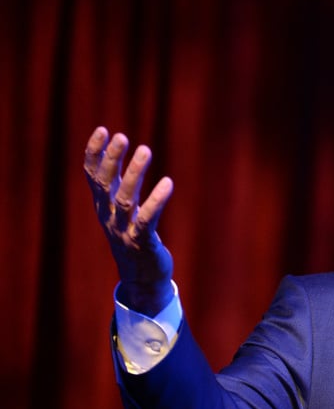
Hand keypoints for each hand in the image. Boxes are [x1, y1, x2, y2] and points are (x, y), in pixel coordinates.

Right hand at [83, 127, 174, 315]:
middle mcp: (108, 217)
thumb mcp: (122, 211)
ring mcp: (123, 231)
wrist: (143, 279)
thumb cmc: (135, 237)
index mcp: (102, 207)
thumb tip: (123, 154)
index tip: (103, 130)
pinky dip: (156, 201)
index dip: (95, 153)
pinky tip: (168, 183)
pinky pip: (147, 220)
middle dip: (111, 159)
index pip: (92, 176)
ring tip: (145, 149)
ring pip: (124, 200)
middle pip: (104, 185)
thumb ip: (120, 185)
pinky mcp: (142, 243)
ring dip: (134, 173)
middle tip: (122, 136)